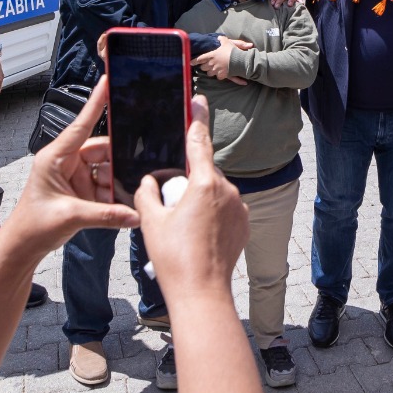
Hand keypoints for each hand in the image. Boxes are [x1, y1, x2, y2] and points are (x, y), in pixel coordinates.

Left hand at [6, 77, 139, 251]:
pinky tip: (119, 206)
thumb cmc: (33, 226)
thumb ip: (106, 215)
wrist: (24, 247)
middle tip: (132, 173)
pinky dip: (113, 195)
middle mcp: (66, 161)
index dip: (96, 103)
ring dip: (115, 183)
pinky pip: (105, 185)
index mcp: (56, 157)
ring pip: (107, 169)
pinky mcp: (82, 190)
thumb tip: (135, 214)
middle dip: (117, 162)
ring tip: (121, 198)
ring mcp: (75, 176)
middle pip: (102, 150)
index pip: (81, 124)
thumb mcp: (70, 217)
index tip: (107, 81)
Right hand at [135, 97, 249, 299]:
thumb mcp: (151, 221)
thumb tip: (149, 182)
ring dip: (199, 200)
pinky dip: (212, 215)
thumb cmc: (175, 258)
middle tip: (171, 208)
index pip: (198, 142)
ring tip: (184, 229)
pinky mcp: (244, 223)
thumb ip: (147, 193)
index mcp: (204, 183)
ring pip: (214, 191)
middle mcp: (227, 190)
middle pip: (203, 173)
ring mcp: (239, 207)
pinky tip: (198, 236)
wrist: (202, 293)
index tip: (197, 100)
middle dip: (187, 182)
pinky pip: (225, 208)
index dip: (196, 119)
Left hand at [193, 36, 253, 82]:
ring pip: (209, 73)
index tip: (190, 63)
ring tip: (214, 70)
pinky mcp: (222, 75)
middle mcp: (212, 63)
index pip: (200, 58)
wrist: (239, 60)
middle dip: (204, 67)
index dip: (194, 61)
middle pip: (203, 67)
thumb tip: (219, 37)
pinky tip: (222, 74)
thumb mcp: (227, 42)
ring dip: (211, 72)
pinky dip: (219, 76)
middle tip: (207, 65)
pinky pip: (218, 77)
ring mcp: (216, 70)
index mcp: (211, 55)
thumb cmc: (231, 50)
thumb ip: (222, 39)